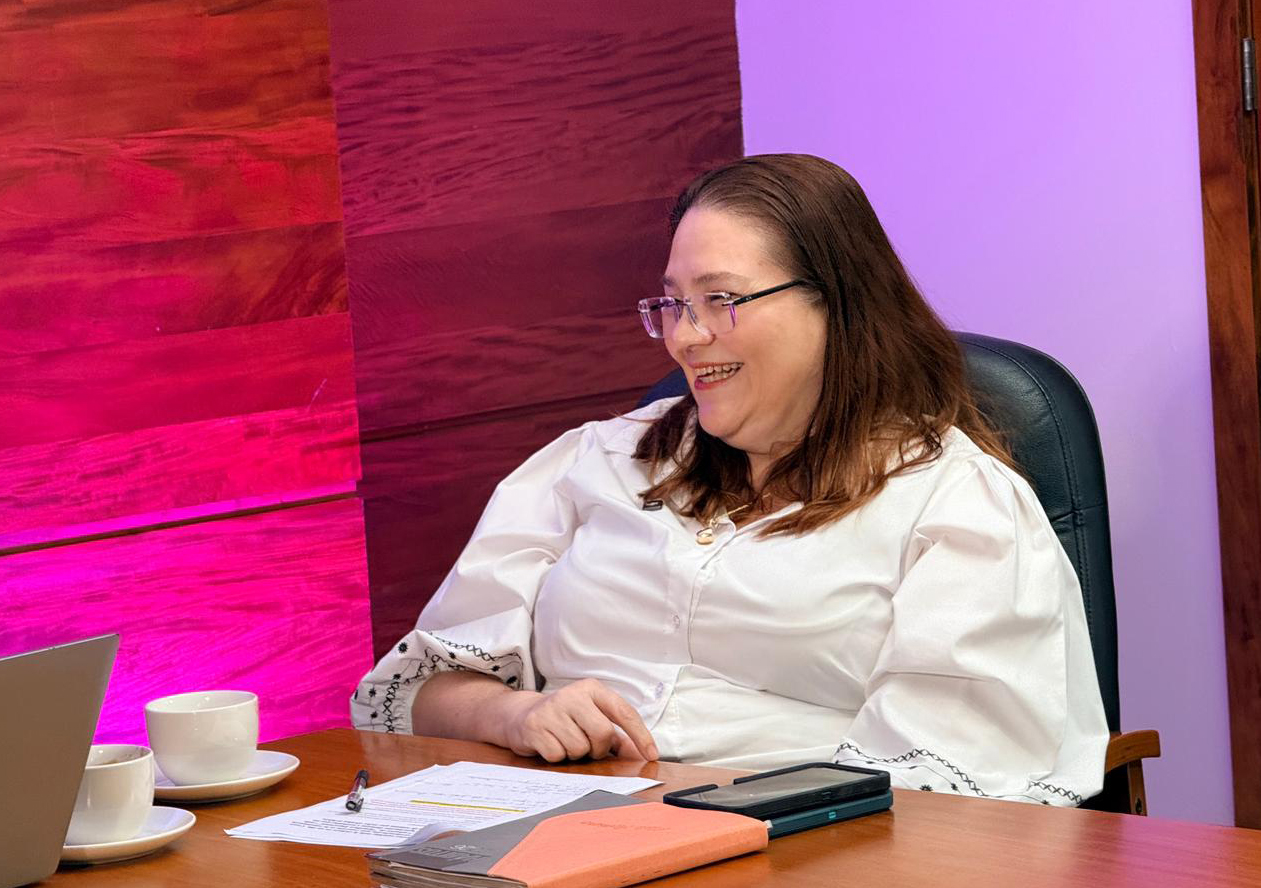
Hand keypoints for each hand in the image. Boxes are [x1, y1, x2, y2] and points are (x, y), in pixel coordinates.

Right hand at [496, 678, 658, 762]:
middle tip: (586, 745)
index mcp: (592, 689)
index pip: (624, 712)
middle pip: (603, 734)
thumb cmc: (565, 719)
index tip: (651, 754)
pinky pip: (558, 755)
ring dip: (575, 754)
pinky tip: (550, 744)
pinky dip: (557, 757)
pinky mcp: (535, 726)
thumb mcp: (591, 717)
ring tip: (564, 741)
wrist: (520, 715)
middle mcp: (573, 695)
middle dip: (598, 748)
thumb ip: (615, 734)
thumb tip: (641, 752)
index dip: (640, 735)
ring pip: (580, 748)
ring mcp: (552, 709)